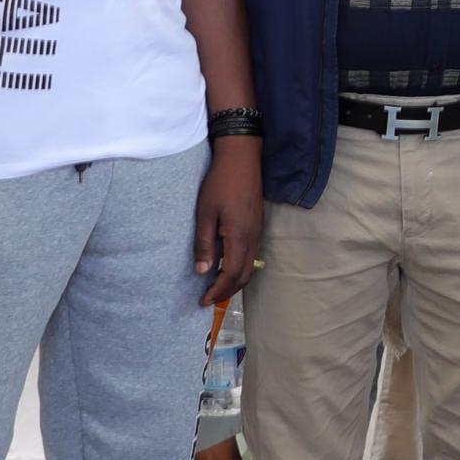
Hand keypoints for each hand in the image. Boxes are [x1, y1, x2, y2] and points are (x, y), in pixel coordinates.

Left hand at [195, 139, 264, 307]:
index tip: (203, 301)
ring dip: (234, 282)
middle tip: (208, 299)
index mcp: (240, 237)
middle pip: (244, 276)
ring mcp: (258, 233)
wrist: (242, 158)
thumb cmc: (220, 183)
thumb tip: (202, 271)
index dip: (217, 291)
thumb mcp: (205, 213)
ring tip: (216, 287)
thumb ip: (204, 243)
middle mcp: (253, 239)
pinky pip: (252, 256)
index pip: (231, 275)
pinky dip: (240, 269)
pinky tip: (227, 266)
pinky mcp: (257, 226)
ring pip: (250, 267)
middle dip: (227, 292)